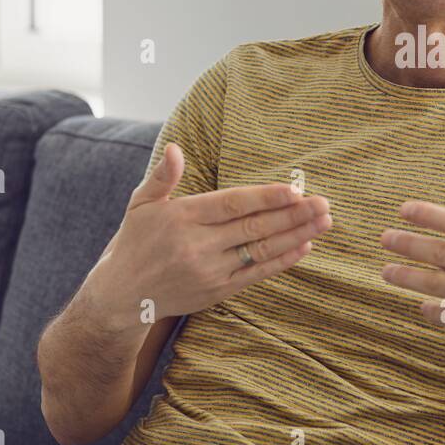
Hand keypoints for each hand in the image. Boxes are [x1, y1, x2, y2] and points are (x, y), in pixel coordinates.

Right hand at [90, 142, 331, 325]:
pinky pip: (257, 274)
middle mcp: (197, 245)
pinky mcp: (217, 291)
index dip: (265, 197)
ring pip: (261, 251)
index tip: (294, 189)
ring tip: (323, 221)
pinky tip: (305, 246)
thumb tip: (176, 148)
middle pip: (254, 227)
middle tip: (324, 203)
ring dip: (297, 235)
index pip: (231, 204)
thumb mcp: (139, 205)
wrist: (121, 297)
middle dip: (293, 214)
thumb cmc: (134, 242)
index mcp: (181, 217)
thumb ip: (162, 177)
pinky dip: (283, 260)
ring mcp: (209, 271)